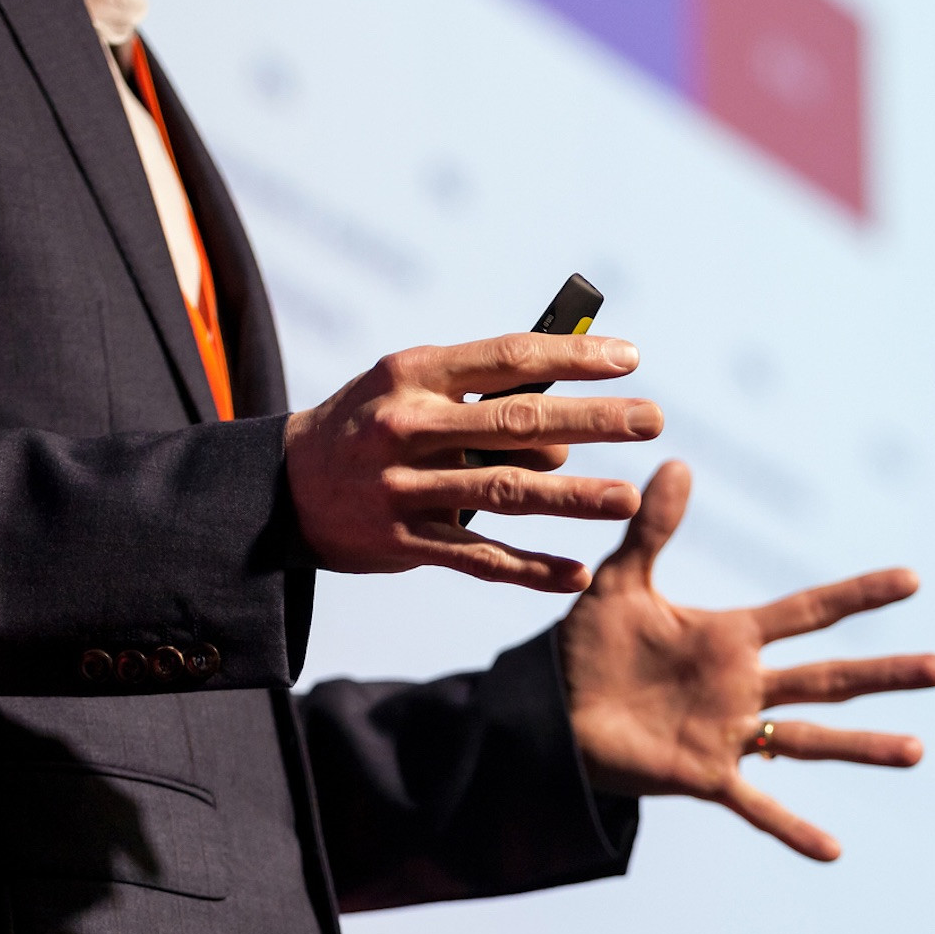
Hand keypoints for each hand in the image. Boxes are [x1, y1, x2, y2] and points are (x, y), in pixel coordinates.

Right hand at [284, 333, 664, 592]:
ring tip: (628, 499)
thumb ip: (480, 398)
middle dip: (592, 421)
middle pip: (518, 421)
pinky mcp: (403, 542)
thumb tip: (568, 428)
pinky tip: (577, 575)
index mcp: (412, 373)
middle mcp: (407, 426)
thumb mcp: (409, 389)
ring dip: (574, 497)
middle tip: (653, 419)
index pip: (508, 358)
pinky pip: (479, 559)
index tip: (630, 360)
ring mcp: (404, 487)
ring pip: (507, 492)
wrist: (281, 488)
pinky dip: (531, 570)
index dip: (573, 358)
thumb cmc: (369, 426)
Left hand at [560, 462, 934, 860]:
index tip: (910, 579)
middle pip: (830, 678)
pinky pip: (757, 805)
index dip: (858, 596)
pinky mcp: (704, 776)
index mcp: (731, 637)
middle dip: (884, 673)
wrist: (549, 711)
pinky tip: (834, 850)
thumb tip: (677, 462)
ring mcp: (730, 733)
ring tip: (917, 750)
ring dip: (863, 746)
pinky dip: (793, 828)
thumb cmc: (585, 648)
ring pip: (811, 739)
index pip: (809, 612)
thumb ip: (653, 529)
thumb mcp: (620, 583)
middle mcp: (744, 686)